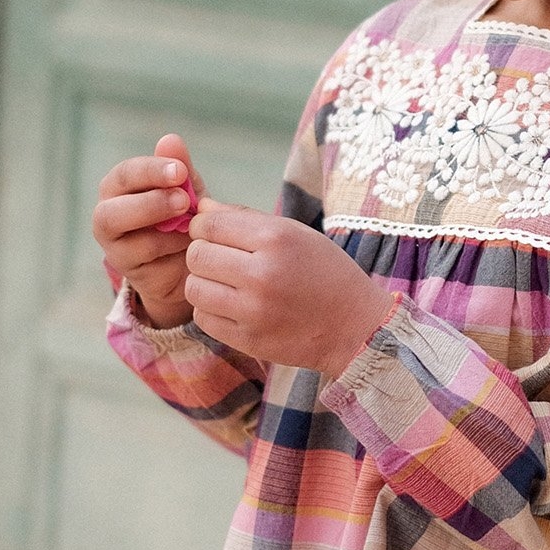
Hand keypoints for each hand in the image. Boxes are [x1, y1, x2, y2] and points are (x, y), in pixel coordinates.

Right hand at [92, 134, 206, 328]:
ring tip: (189, 221)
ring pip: (122, 235)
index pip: (125, 174)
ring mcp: (114, 245)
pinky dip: (169, 247)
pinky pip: (143, 257)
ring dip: (159, 226)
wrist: (191, 261)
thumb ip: (178, 167)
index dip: (150, 171)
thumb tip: (170, 139)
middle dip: (148, 202)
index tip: (180, 171)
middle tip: (184, 200)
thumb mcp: (187, 189)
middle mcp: (108, 214)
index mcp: (120, 188)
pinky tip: (189, 242)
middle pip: (110, 209)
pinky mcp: (127, 268)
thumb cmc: (184, 215)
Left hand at [185, 202, 394, 379]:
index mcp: (276, 239)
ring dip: (205, 283)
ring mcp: (254, 311)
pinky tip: (234, 307)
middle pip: (196, 256)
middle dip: (204, 254)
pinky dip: (212, 310)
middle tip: (223, 261)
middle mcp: (262, 274)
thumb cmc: (325, 273)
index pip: (209, 224)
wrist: (355, 327)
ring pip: (194, 288)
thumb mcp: (295, 234)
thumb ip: (246, 218)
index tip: (214, 234)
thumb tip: (201, 209)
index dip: (204, 227)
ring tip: (227, 284)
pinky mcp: (248, 340)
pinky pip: (203, 318)